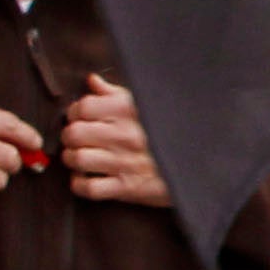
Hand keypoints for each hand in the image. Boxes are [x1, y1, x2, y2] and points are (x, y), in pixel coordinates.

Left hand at [60, 76, 170, 206]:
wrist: (199, 164)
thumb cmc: (170, 131)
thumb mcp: (148, 104)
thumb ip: (115, 93)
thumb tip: (92, 81)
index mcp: (129, 110)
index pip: (83, 107)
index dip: (75, 112)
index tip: (80, 118)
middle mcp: (125, 135)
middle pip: (74, 133)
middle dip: (70, 136)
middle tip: (78, 139)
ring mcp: (125, 163)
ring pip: (77, 159)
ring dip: (72, 159)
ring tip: (80, 157)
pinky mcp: (128, 187)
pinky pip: (89, 188)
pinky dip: (80, 184)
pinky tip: (87, 177)